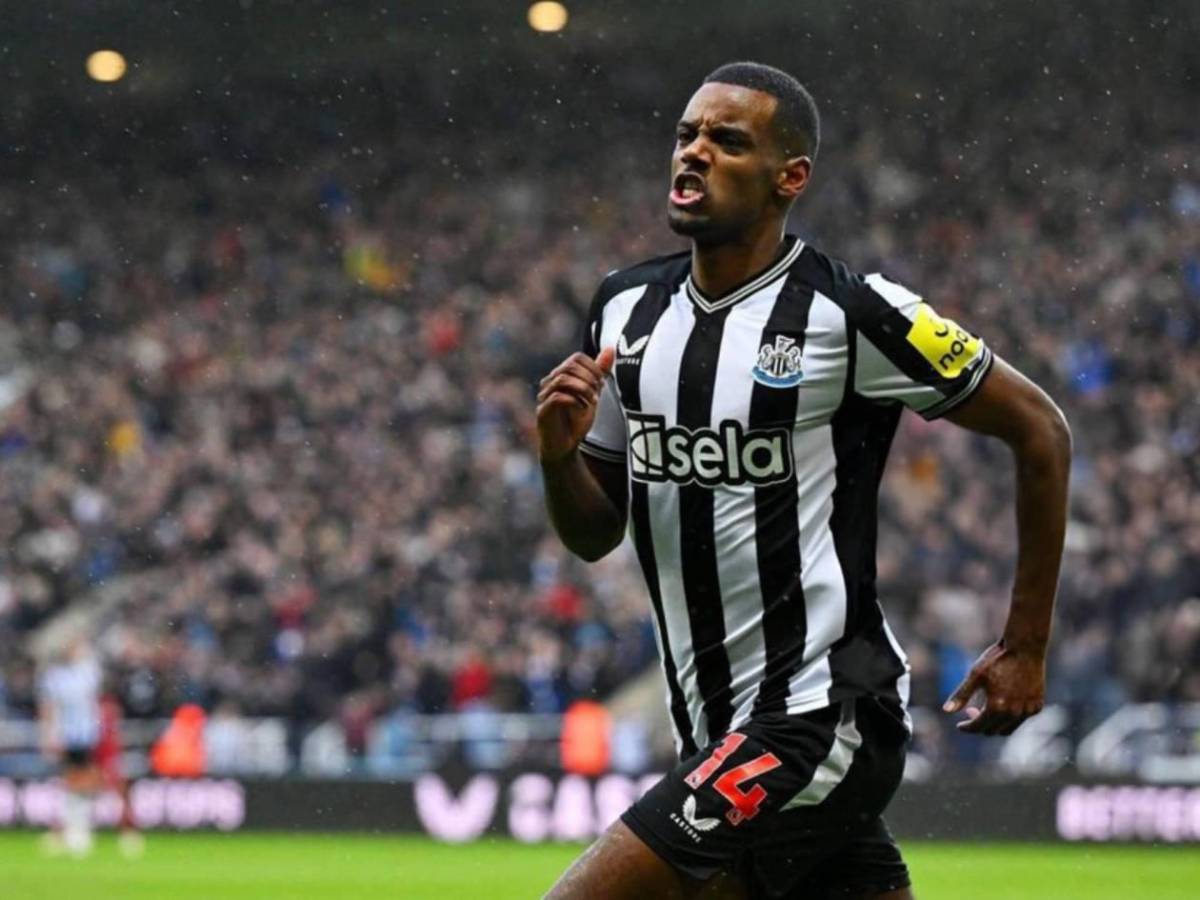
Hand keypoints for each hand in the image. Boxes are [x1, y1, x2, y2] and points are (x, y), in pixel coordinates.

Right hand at [537, 348, 615, 463]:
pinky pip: (556, 397)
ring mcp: (544, 397)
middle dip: (589, 378)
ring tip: (592, 402)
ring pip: (562, 378)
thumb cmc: (576, 420)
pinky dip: (575, 401)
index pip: (576, 358)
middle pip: (569, 366)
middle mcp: (549, 383)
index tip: (601, 384)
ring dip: (583, 389)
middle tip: (597, 393)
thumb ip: (599, 372)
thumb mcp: (593, 393)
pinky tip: (582, 409)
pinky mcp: (542, 412)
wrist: (565, 447)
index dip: (593, 368)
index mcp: (561, 375)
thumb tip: (610, 348)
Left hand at [942, 640, 1045, 735]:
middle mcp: (1014, 713)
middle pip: (993, 730)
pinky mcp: (1037, 706)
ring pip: (1007, 729)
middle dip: (979, 725)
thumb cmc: (997, 659)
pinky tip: (1002, 705)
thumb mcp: (975, 675)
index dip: (967, 727)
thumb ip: (961, 695)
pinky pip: (1020, 720)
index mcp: (997, 706)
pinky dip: (1009, 718)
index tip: (959, 725)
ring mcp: (1028, 711)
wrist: (1024, 647)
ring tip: (985, 709)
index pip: (978, 727)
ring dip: (995, 724)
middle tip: (971, 711)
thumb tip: (946, 711)